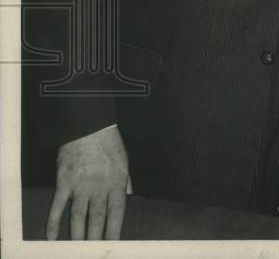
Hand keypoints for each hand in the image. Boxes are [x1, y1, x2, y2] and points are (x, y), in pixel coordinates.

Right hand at [47, 125, 130, 239]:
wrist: (89, 127)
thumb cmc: (108, 145)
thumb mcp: (124, 162)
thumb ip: (126, 182)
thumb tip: (130, 198)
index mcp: (117, 182)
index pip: (117, 212)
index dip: (115, 231)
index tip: (114, 245)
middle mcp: (99, 186)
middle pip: (97, 219)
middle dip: (96, 239)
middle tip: (93, 252)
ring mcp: (81, 185)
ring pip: (78, 217)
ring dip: (77, 235)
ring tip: (76, 250)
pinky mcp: (64, 182)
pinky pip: (58, 206)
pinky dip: (54, 223)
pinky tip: (52, 237)